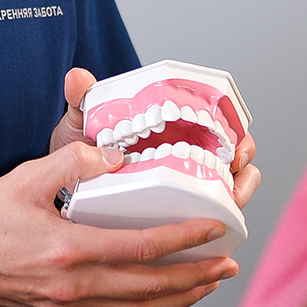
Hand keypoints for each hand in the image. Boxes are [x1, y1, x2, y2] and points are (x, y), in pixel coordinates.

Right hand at [0, 140, 238, 306]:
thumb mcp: (25, 178)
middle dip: (196, 277)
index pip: (142, 247)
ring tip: (208, 283)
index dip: (184, 239)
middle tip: (228, 264)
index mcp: (68, 250)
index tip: (213, 229)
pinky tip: (163, 294)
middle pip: (152, 288)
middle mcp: (75, 286)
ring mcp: (70, 304)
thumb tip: (116, 156)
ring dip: (180, 298)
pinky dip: (150, 306)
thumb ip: (73, 163)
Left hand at [48, 68, 262, 210]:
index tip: (235, 145)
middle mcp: (188, 152)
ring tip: (227, 202)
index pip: (223, 122)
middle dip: (244, 168)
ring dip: (236, 195)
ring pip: (228, 190)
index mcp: (176, 124)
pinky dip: (212, 221)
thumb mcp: (83, 120)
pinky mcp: (176, 211)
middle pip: (235, 158)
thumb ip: (83, 97)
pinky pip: (204, 218)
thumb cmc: (81, 145)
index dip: (238, 132)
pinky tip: (207, 229)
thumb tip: (77, 77)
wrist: (62, 181)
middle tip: (234, 173)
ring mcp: (185, 183)